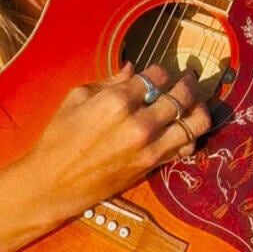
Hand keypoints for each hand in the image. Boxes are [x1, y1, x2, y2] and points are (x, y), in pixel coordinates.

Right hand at [20, 63, 210, 216]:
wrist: (53, 183)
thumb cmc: (58, 138)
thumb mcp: (76, 98)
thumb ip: (109, 81)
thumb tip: (132, 69)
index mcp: (117, 101)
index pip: (157, 76)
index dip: (160, 71)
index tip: (158, 72)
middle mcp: (139, 123)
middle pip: (181, 95)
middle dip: (187, 83)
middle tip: (188, 78)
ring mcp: (149, 147)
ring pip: (195, 122)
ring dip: (199, 108)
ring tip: (196, 102)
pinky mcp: (152, 166)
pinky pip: (186, 147)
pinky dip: (191, 136)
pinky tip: (184, 129)